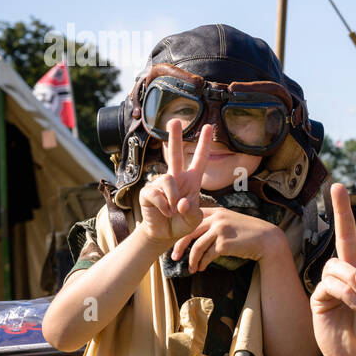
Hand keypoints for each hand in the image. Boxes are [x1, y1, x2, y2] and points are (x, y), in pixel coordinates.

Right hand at [138, 119, 213, 245]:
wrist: (164, 234)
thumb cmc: (182, 224)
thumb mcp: (194, 219)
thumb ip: (192, 211)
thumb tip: (182, 202)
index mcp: (191, 181)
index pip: (200, 160)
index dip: (204, 144)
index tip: (208, 127)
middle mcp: (176, 178)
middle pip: (175, 154)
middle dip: (174, 137)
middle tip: (174, 121)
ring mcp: (160, 183)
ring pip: (168, 180)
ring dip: (173, 198)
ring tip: (173, 211)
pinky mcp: (148, 192)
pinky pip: (157, 194)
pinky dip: (164, 206)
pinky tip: (164, 212)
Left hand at [169, 206, 284, 272]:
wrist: (267, 240)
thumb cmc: (250, 233)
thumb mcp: (231, 221)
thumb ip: (216, 223)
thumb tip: (199, 234)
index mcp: (217, 211)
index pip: (193, 218)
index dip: (182, 230)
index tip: (177, 241)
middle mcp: (217, 218)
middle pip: (189, 232)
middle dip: (179, 245)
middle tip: (174, 256)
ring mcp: (220, 230)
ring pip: (197, 246)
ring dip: (191, 259)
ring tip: (191, 268)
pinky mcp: (224, 243)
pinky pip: (207, 255)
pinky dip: (202, 263)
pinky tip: (201, 268)